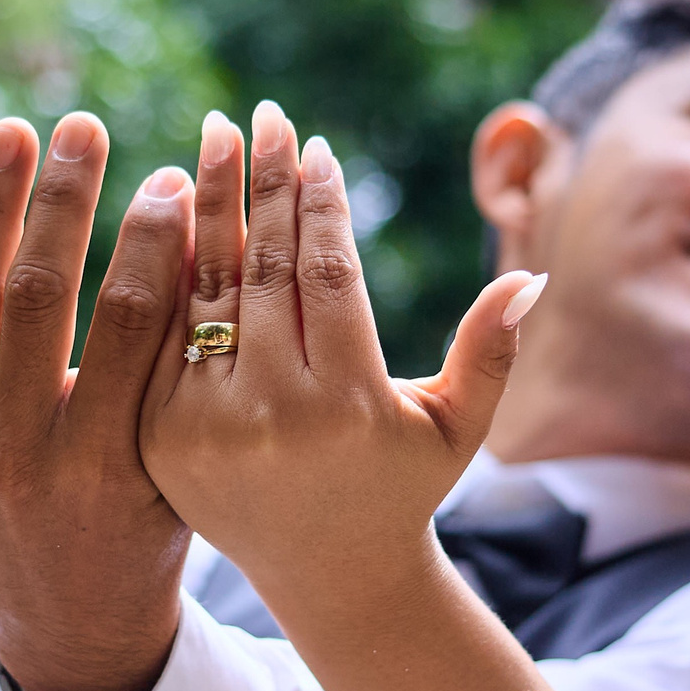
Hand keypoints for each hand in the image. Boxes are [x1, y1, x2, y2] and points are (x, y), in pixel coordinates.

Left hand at [0, 111, 195, 690]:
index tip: (169, 175)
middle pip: (40, 299)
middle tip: (80, 124)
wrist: (68, 639)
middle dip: (62, 201)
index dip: (150, 240)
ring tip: (13, 134)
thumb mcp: (177, 469)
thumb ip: (176, 372)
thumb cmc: (149, 542)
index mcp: (106, 469)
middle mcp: (23, 461)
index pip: (131, 326)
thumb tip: (189, 235)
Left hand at [137, 101, 545, 626]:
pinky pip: (159, 334)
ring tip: (209, 137)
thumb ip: (491, 353)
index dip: (320, 205)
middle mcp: (274, 417)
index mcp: (351, 408)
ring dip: (204, 207)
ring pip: (203, 293)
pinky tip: (170, 207)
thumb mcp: (458, 428)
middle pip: (263, 272)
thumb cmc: (404, 486)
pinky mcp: (158, 437)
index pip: (329, 278)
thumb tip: (531, 277)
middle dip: (262, 183)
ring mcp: (206, 429)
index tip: (315, 146)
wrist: (326, 575)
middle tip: (258, 115)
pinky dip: (164, 267)